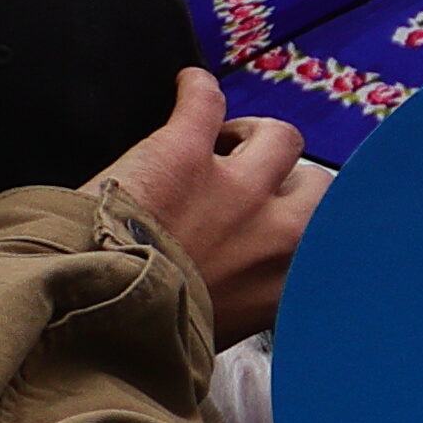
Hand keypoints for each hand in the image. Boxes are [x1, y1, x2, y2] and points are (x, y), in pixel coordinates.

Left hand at [94, 67, 321, 338]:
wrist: (93, 316)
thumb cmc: (148, 337)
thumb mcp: (219, 333)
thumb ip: (248, 304)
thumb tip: (244, 294)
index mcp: (287, 279)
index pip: (329, 236)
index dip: (302, 225)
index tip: (284, 227)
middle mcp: (279, 230)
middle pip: (313, 182)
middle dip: (284, 183)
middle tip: (246, 187)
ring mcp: (237, 186)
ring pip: (278, 137)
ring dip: (252, 137)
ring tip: (223, 143)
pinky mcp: (186, 152)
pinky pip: (208, 101)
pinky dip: (198, 89)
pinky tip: (188, 85)